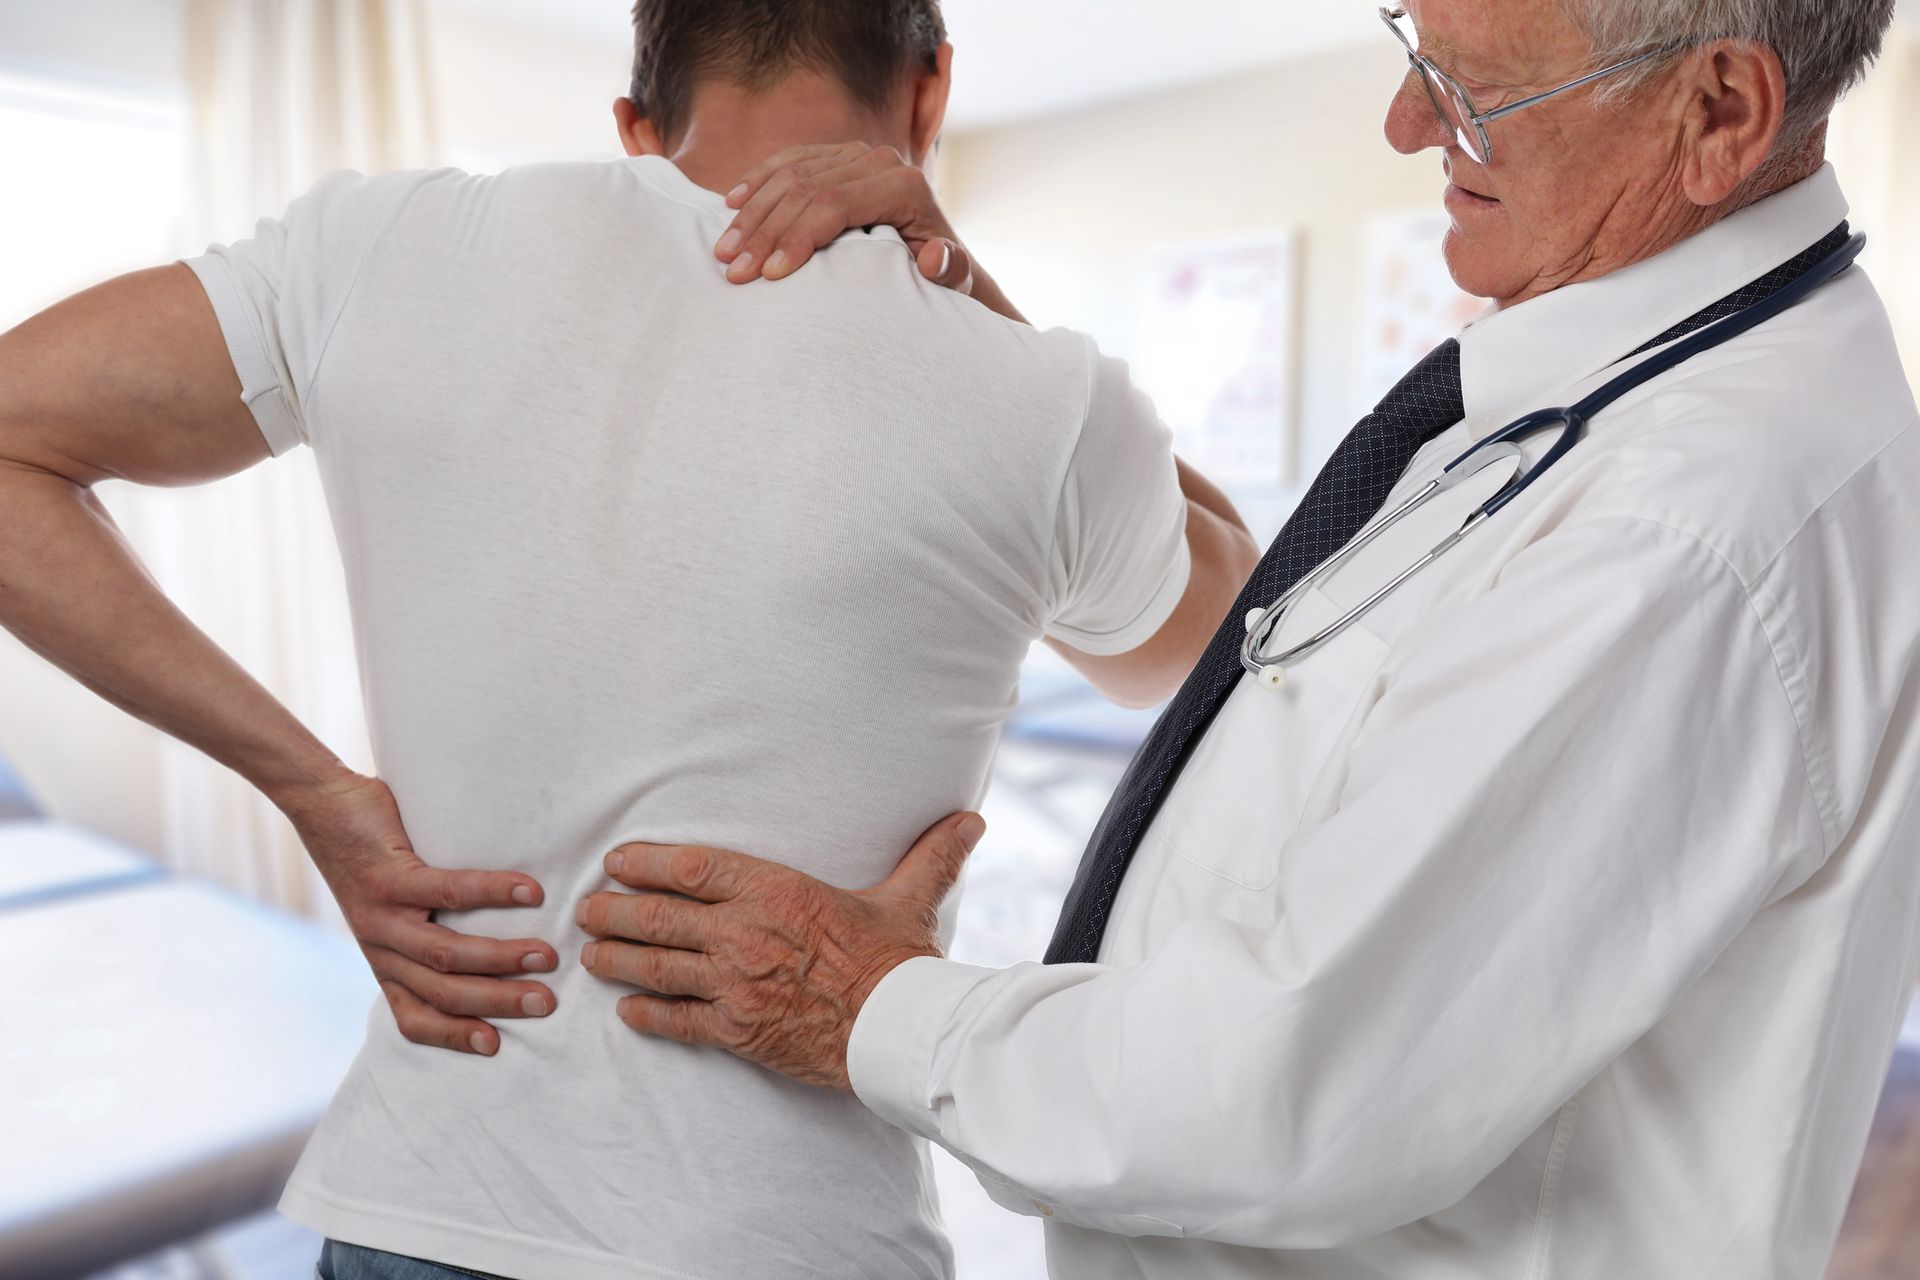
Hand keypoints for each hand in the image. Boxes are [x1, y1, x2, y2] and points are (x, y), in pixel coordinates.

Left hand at [279, 771, 557, 1055]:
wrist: (320, 804)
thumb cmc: (370, 854)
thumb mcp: (389, 909)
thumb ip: (427, 930)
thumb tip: (494, 942)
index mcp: (384, 961)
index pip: (413, 1017)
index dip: (451, 1035)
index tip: (495, 1045)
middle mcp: (380, 947)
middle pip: (441, 991)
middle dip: (497, 1002)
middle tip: (546, 1003)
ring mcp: (382, 915)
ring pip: (444, 952)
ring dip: (500, 958)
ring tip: (545, 956)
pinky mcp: (389, 877)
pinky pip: (447, 891)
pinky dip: (493, 893)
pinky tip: (529, 891)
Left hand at [575, 811, 986, 1090]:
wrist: (900, 1031)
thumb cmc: (901, 961)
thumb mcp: (911, 898)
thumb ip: (930, 855)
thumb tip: (970, 819)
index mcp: (777, 890)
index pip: (693, 867)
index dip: (646, 862)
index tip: (618, 860)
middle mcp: (745, 934)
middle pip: (658, 916)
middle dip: (613, 910)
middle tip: (586, 908)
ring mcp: (735, 984)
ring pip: (655, 966)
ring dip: (616, 959)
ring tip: (591, 954)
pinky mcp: (736, 1030)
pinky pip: (675, 1021)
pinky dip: (645, 1015)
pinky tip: (627, 1011)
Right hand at [715, 143, 974, 292]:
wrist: (940, 255)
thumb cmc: (943, 277)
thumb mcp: (956, 281)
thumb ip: (952, 271)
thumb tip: (934, 257)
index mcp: (903, 185)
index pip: (835, 205)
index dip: (797, 238)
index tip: (769, 275)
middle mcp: (880, 160)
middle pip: (806, 189)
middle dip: (765, 232)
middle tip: (734, 271)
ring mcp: (856, 153)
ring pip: (791, 175)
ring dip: (752, 214)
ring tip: (724, 252)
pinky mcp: (837, 155)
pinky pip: (789, 162)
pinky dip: (758, 182)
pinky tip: (732, 205)